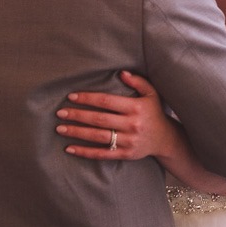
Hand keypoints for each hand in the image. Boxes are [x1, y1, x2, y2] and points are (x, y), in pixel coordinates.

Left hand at [56, 71, 177, 160]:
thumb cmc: (154, 113)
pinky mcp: (125, 154)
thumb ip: (138, 82)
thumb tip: (121, 72)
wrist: (165, 138)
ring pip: (98, 136)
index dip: (88, 98)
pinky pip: (102, 153)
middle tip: (60, 113)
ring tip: (60, 128)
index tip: (72, 97)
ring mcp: (128, 141)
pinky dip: (84, 152)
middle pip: (99, 119)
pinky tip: (69, 148)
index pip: (107, 101)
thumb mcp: (151, 94)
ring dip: (77, 132)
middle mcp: (132, 124)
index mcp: (136, 107)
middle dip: (78, 115)